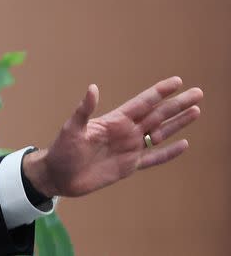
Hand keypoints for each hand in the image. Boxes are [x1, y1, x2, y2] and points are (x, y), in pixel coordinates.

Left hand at [23, 76, 201, 197]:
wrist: (58, 175)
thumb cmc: (62, 150)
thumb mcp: (72, 128)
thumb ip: (84, 110)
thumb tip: (92, 88)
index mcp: (114, 121)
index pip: (142, 103)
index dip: (159, 92)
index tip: (177, 81)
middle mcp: (125, 132)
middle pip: (157, 115)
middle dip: (177, 104)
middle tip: (198, 93)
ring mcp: (129, 149)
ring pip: (160, 133)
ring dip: (177, 123)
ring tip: (196, 111)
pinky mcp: (128, 166)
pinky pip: (153, 159)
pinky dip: (168, 153)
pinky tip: (183, 145)